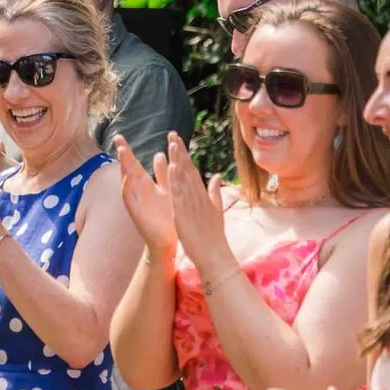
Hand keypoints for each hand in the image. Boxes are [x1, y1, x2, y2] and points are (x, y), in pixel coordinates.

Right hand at [110, 136, 176, 261]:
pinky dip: (127, 189)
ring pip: (127, 181)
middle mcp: (139, 192)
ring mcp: (136, 202)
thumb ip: (162, 173)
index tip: (120, 136)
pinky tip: (127, 179)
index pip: (135, 164)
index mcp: (147, 185)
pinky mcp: (136, 213)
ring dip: (124, 167)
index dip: (128, 150)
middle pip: (129, 169)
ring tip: (122, 152)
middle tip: (117, 138)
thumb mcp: (167, 190)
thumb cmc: (168, 217)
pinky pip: (129, 200)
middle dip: (124, 154)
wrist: (170, 242)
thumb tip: (159, 154)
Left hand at [160, 134, 233, 278]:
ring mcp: (192, 204)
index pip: (192, 171)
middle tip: (173, 135)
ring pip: (184, 178)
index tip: (178, 141)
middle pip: (188, 170)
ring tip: (172, 145)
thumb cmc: (213, 235)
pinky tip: (171, 169)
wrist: (214, 254)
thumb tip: (217, 175)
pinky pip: (179, 194)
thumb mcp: (216, 209)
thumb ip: (215, 192)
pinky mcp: (185, 213)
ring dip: (178, 161)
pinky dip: (176, 181)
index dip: (185, 155)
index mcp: (203, 195)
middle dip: (180, 152)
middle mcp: (198, 196)